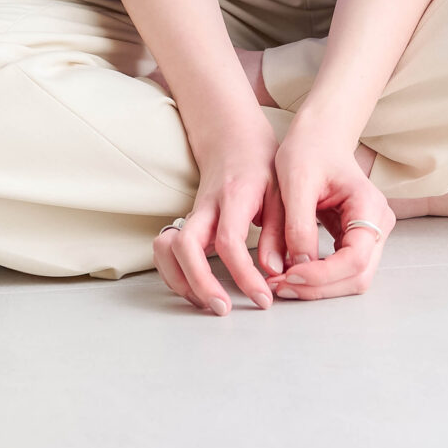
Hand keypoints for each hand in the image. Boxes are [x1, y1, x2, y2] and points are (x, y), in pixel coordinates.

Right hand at [153, 116, 278, 315]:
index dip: (243, 275)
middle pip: (184, 247)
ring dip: (181, 282)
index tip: (263, 298)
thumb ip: (281, 230)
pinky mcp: (184, 224)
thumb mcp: (282, 190)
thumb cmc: (260, 165)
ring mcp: (190, 216)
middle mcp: (204, 207)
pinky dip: (175, 276)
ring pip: (165, 251)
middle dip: (199, 284)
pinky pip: (166, 253)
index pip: (229, 241)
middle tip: (223, 309)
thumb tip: (275, 270)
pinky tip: (198, 290)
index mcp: (233, 197)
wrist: (231, 138)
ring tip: (210, 302)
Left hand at [258, 111, 394, 300]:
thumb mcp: (296, 181)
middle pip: (357, 277)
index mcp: (369, 206)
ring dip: (317, 287)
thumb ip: (299, 224)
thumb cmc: (310, 149)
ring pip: (350, 279)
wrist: (320, 135)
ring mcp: (369, 234)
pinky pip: (341, 270)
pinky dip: (317, 278)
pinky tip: (290, 273)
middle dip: (318, 287)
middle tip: (279, 285)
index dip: (323, 275)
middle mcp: (377, 224)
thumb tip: (299, 266)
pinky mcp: (354, 239)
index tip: (288, 274)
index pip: (355, 259)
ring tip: (280, 282)